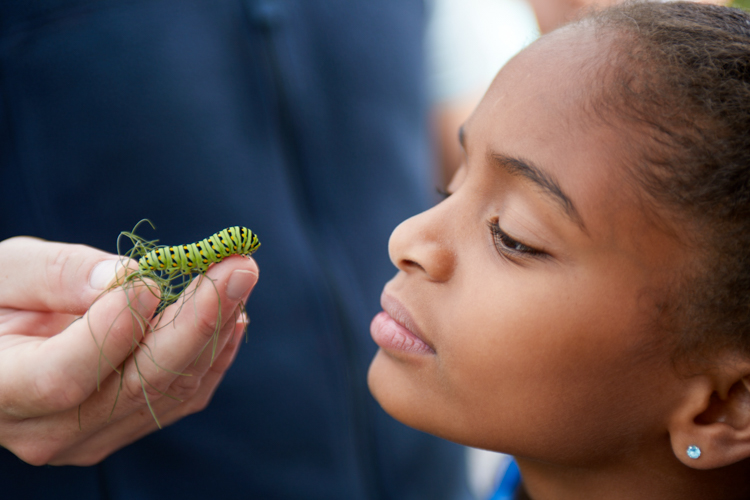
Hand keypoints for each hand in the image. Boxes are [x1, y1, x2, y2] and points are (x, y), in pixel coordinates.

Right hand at [0, 236, 257, 465]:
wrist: (2, 348)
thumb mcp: (3, 273)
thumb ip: (56, 274)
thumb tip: (127, 276)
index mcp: (1, 390)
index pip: (65, 377)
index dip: (114, 331)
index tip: (151, 282)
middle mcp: (48, 430)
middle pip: (138, 386)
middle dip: (198, 321)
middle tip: (238, 266)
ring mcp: (93, 436)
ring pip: (171, 390)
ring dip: (215, 329)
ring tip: (239, 275)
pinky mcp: (127, 426)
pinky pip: (184, 397)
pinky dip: (214, 353)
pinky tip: (233, 313)